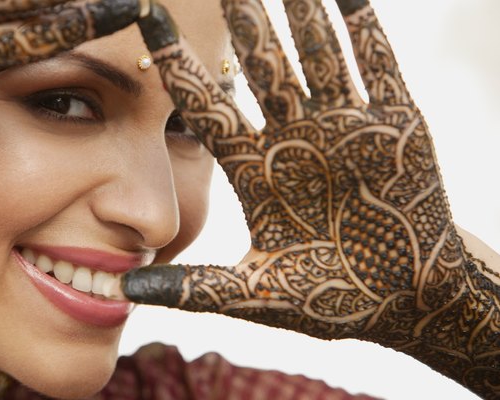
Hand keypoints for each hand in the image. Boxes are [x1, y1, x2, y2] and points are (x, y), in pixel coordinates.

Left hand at [125, 0, 499, 395]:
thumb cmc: (331, 298)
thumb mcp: (256, 292)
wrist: (405, 302)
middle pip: (261, 70)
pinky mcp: (395, 124)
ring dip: (297, 14)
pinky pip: (377, 65)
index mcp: (256, 169)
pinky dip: (363, 27)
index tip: (147, 26)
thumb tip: (124, 287)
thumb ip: (194, 288)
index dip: (179, 67)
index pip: (207, 107)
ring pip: (315, 56)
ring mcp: (343, 127)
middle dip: (241, 27)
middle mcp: (293, 139)